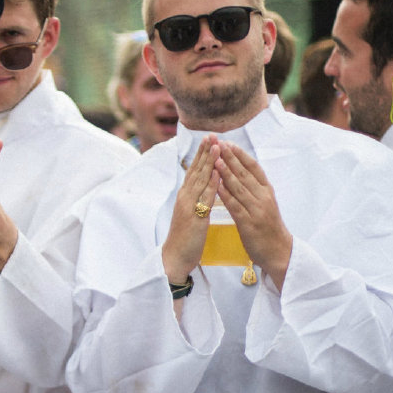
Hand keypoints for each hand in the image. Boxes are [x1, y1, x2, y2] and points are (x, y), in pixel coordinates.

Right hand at [162, 136, 220, 281]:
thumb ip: (195, 201)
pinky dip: (212, 183)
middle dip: (205, 152)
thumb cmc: (184, 239)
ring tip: (217, 145)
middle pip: (196, 170)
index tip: (209, 140)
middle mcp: (185, 197)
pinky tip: (218, 172)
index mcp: (184, 197)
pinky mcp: (195, 217)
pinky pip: (205, 197)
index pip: (194, 171)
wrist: (174, 257)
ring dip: (209, 161)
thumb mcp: (189, 215)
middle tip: (212, 134)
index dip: (201, 155)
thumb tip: (201, 190)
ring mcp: (188, 206)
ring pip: (200, 179)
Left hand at [216, 143, 292, 288]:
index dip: (240, 155)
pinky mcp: (249, 224)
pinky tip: (216, 186)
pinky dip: (225, 195)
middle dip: (230, 158)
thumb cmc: (269, 227)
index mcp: (267, 191)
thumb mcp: (265, 204)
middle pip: (245, 174)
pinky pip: (235, 206)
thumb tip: (240, 172)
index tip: (228, 143)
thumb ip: (255, 189)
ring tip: (215, 160)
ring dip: (226, 173)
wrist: (279, 252)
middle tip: (218, 144)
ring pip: (239, 187)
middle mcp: (263, 197)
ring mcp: (257, 210)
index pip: (254, 167)